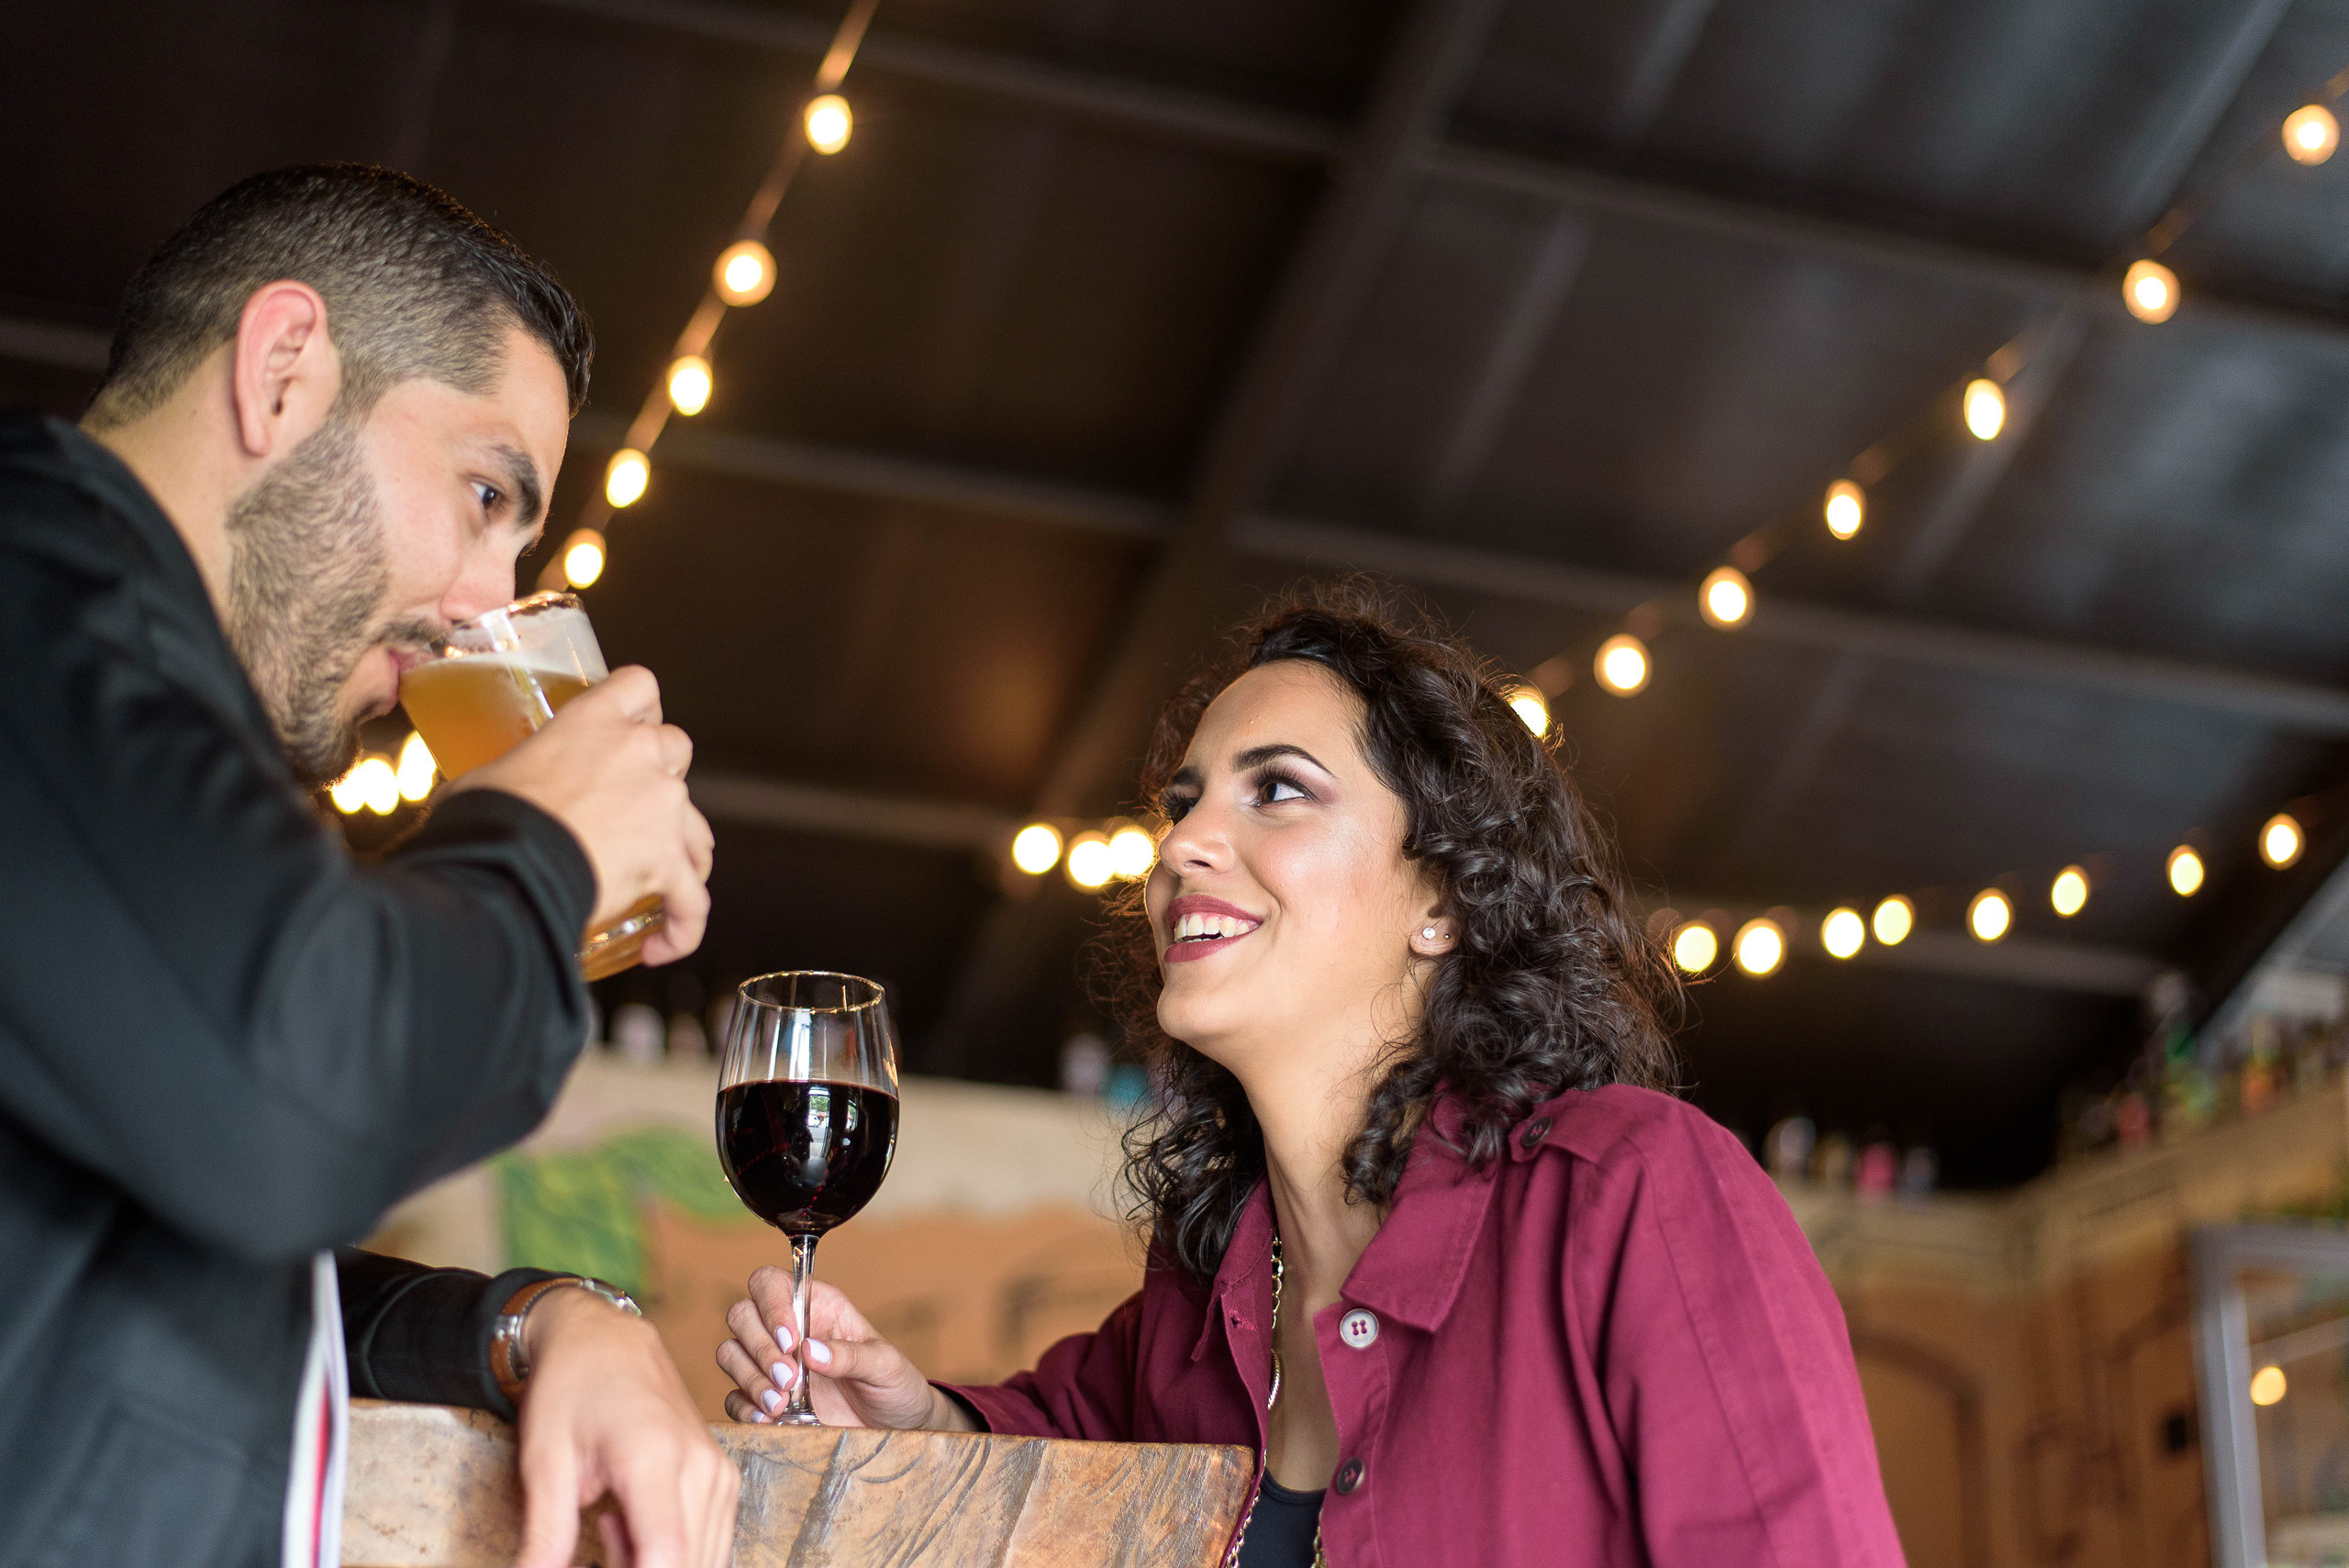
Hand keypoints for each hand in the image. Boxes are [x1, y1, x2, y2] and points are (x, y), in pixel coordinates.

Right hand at [453, 666, 714, 964]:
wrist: (503, 867)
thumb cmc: (485, 820)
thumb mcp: (484, 778)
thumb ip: (503, 777)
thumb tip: (474, 802)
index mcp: (592, 721)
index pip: (639, 685)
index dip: (640, 706)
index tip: (629, 727)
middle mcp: (639, 754)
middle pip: (676, 746)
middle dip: (661, 774)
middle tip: (630, 805)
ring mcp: (662, 807)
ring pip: (699, 823)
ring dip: (685, 851)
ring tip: (660, 881)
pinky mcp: (668, 862)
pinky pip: (693, 900)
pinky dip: (683, 926)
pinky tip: (658, 947)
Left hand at [513, 1288, 740, 1567]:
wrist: (604, 1339)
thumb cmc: (570, 1389)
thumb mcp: (544, 1462)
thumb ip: (546, 1534)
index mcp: (654, 1456)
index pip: (666, 1554)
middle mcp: (701, 1465)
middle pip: (687, 1564)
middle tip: (595, 1537)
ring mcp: (720, 1472)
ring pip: (703, 1560)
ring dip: (653, 1563)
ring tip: (607, 1524)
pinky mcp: (724, 1478)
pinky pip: (708, 1543)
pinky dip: (672, 1553)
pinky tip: (632, 1522)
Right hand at [716, 1269, 973, 1432]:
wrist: (896, 1428)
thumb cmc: (894, 1385)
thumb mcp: (885, 1365)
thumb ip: (850, 1355)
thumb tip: (808, 1350)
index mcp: (816, 1306)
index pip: (770, 1283)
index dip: (770, 1305)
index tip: (790, 1340)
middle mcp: (788, 1330)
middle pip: (742, 1316)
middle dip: (760, 1348)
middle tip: (789, 1379)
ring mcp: (773, 1365)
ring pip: (731, 1353)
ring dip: (750, 1378)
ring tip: (781, 1404)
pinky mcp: (766, 1400)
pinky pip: (734, 1397)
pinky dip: (744, 1407)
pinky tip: (767, 1419)